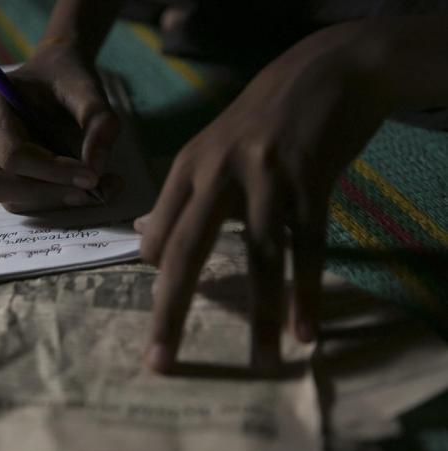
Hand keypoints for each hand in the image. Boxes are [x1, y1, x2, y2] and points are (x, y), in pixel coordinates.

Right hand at [0, 45, 120, 212]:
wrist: (54, 75)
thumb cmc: (66, 77)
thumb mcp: (89, 89)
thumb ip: (100, 123)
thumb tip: (96, 170)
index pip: (12, 155)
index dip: (54, 172)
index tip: (93, 176)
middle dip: (45, 194)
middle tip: (90, 191)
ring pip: (5, 199)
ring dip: (52, 200)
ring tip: (94, 188)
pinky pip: (16, 201)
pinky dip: (51, 200)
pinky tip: (78, 186)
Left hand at [134, 22, 393, 372]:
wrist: (321, 72)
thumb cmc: (257, 121)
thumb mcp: (207, 149)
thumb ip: (178, 196)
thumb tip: (143, 239)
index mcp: (187, 168)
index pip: (158, 237)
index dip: (159, 274)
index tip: (167, 305)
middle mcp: (218, 173)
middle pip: (187, 251)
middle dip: (171, 312)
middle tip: (160, 361)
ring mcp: (267, 177)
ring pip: (259, 256)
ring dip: (259, 315)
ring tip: (260, 363)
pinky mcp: (312, 180)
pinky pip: (309, 247)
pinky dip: (307, 292)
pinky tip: (303, 330)